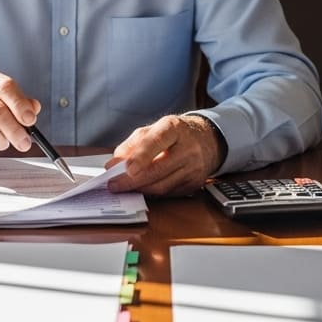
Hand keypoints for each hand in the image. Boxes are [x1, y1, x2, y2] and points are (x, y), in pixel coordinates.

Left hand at [106, 114, 221, 195]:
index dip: (141, 156)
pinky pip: (168, 193)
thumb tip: (113, 165)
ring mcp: (193, 168)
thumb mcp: (153, 129)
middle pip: (158, 170)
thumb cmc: (175, 134)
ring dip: (139, 190)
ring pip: (162, 186)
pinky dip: (152, 193)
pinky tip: (141, 190)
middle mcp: (188, 148)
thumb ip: (132, 145)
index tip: (127, 169)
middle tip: (113, 185)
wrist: (207, 140)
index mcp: (174, 128)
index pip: (157, 142)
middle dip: (132, 181)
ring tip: (123, 188)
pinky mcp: (195, 183)